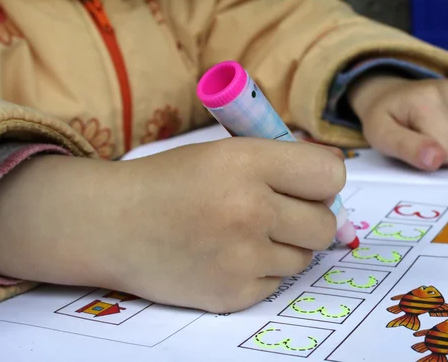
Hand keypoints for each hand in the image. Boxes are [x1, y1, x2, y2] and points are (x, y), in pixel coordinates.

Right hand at [0, 138, 344, 311]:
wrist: (113, 224)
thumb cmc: (170, 182)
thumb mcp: (224, 152)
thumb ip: (281, 160)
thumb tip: (335, 171)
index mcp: (246, 163)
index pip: (330, 175)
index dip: (323, 181)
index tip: (308, 185)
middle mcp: (248, 210)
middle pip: (325, 224)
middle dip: (309, 217)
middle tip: (281, 213)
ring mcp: (241, 258)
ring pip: (305, 257)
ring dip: (286, 246)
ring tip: (246, 234)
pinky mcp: (232, 295)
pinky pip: (277, 282)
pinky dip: (261, 270)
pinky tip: (228, 256)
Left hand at [347, 75, 447, 170]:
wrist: (391, 96)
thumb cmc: (384, 119)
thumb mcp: (380, 136)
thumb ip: (405, 148)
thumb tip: (435, 160)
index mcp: (429, 99)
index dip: (431, 160)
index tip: (413, 146)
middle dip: (444, 157)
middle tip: (421, 142)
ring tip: (432, 136)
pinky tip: (445, 131)